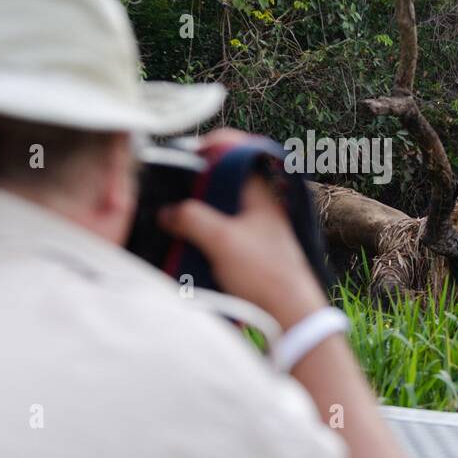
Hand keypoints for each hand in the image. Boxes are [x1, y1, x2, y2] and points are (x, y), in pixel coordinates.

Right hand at [158, 142, 327, 329]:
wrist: (291, 313)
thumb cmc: (265, 273)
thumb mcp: (221, 240)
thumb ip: (191, 218)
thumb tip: (167, 211)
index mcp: (261, 190)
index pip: (238, 149)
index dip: (211, 145)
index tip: (185, 154)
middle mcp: (261, 202)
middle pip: (226, 176)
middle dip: (198, 180)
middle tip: (173, 188)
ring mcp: (257, 224)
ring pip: (223, 203)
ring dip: (200, 207)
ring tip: (176, 214)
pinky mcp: (252, 245)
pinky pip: (224, 226)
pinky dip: (207, 228)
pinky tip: (190, 239)